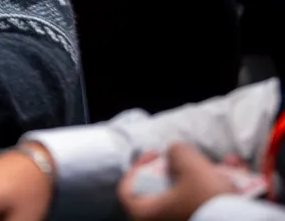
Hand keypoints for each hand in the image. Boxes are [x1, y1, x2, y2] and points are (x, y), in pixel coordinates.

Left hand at [118, 144, 236, 220]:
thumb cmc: (206, 198)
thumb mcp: (188, 163)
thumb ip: (176, 152)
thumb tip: (175, 153)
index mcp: (146, 213)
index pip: (127, 190)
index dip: (138, 167)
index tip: (156, 154)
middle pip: (164, 191)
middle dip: (185, 169)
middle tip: (195, 159)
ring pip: (193, 196)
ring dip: (210, 176)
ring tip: (230, 163)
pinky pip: (208, 206)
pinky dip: (222, 189)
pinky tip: (239, 172)